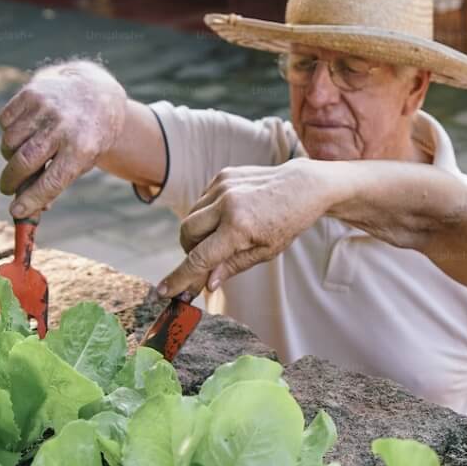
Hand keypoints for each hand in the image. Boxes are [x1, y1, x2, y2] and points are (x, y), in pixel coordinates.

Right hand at [0, 61, 126, 217]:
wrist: (94, 92)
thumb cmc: (87, 136)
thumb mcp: (83, 160)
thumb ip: (57, 182)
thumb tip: (28, 209)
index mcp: (83, 148)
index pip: (52, 181)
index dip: (32, 199)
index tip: (16, 212)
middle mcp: (63, 127)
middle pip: (24, 162)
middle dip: (11, 181)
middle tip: (7, 189)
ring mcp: (45, 108)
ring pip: (10, 143)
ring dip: (10, 155)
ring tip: (25, 155)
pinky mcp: (30, 94)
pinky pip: (5, 122)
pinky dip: (9, 132)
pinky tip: (26, 131)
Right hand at [157, 159, 340, 297]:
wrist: (303, 186)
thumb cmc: (287, 223)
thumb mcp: (265, 252)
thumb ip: (232, 266)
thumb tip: (206, 284)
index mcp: (239, 227)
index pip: (200, 258)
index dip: (180, 277)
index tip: (163, 290)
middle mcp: (227, 204)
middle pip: (186, 234)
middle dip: (190, 250)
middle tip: (205, 261)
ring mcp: (223, 186)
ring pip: (191, 216)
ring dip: (198, 233)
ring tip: (221, 238)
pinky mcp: (223, 175)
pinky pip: (202, 201)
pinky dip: (208, 214)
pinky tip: (229, 217)